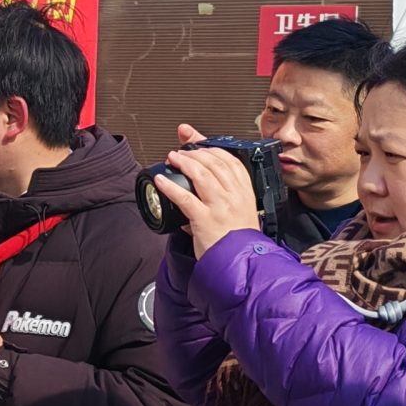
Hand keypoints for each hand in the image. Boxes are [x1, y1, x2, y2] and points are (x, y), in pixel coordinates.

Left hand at [158, 122, 260, 257]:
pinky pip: (184, 198)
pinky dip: (170, 186)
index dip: (211, 147)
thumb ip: (225, 199)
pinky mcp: (205, 219)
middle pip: (214, 163)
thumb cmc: (238, 242)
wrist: (240, 264)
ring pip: (201, 175)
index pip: (230, 160)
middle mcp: (234, 196)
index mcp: (245, 192)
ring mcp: (220, 207)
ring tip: (171, 158)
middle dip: (194, 152)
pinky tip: (161, 180)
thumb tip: (202, 190)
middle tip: (180, 151)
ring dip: (183, 162)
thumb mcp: (240, 214)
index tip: (197, 142)